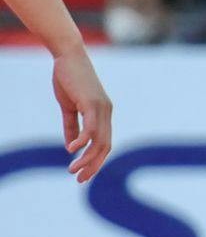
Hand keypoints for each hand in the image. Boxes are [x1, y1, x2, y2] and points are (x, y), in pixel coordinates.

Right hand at [52, 48, 111, 182]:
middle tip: (79, 179)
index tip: (82, 174)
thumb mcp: (69, 106)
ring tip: (72, 170)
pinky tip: (71, 150)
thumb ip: (71, 125)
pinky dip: (82, 140)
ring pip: (99, 140)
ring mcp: (101, 108)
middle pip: (105, 147)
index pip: (104, 144)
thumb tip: (71, 146)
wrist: (68, 57)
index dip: (95, 161)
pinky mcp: (92, 102)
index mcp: (103, 115)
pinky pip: (91, 127)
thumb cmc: (69, 79)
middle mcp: (106, 113)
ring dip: (86, 158)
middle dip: (93, 166)